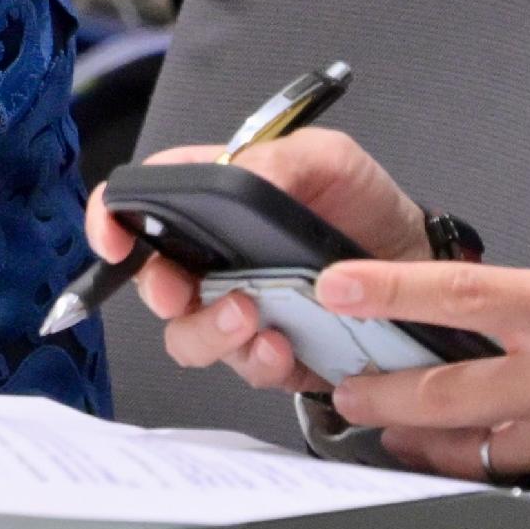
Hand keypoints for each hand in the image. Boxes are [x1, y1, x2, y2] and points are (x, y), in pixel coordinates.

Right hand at [87, 126, 426, 381]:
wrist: (419, 263)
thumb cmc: (366, 205)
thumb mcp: (330, 159)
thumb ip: (279, 159)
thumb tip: (236, 173)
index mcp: (213, 203)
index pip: (138, 204)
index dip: (110, 219)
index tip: (114, 239)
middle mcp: (214, 259)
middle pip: (153, 283)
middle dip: (159, 292)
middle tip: (182, 290)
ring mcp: (239, 309)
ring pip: (189, 337)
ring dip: (210, 332)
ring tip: (249, 316)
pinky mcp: (270, 352)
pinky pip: (245, 369)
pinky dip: (259, 361)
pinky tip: (283, 346)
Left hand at [291, 237, 529, 525]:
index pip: (462, 297)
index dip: (387, 291)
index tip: (335, 288)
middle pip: (441, 392)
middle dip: (376, 389)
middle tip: (338, 382)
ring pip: (465, 449)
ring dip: (414, 437)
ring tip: (378, 423)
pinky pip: (513, 477)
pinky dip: (476, 464)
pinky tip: (451, 453)